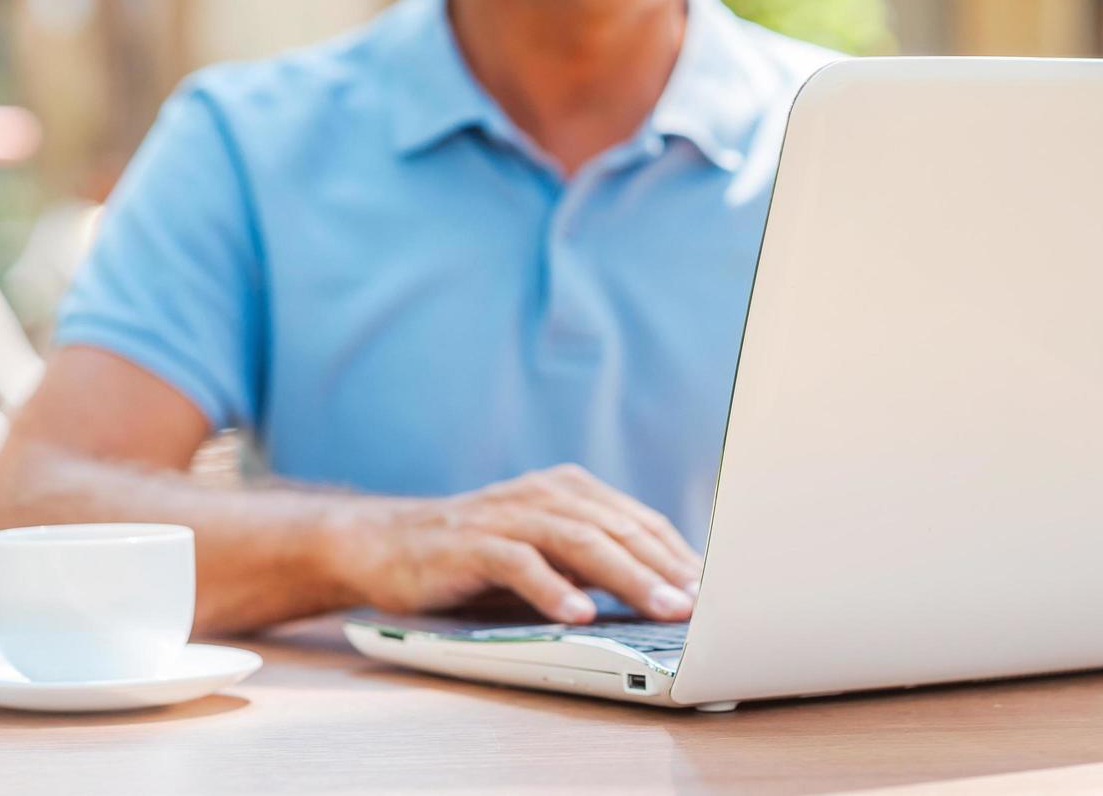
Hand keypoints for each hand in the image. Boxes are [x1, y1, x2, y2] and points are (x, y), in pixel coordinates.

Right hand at [325, 464, 701, 623]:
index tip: (716, 589)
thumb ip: (593, 561)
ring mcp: (505, 515)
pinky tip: (579, 612)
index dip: (677, 553)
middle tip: (701, 603)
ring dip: (625, 576)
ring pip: (577, 541)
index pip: (637, 521)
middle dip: (663, 567)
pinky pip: (518, 562)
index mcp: (567, 490)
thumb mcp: (543, 552)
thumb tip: (666, 590)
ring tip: (660, 607)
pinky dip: (551, 587)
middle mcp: (541, 494)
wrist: (386, 543)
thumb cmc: (476, 555)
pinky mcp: (470, 543)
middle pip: (615, 529)